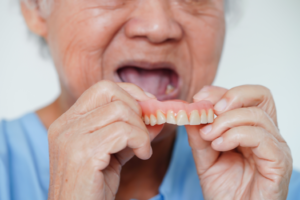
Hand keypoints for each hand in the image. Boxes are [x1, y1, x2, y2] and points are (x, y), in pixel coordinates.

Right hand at [47, 81, 161, 199]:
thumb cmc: (93, 187)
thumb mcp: (114, 152)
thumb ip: (131, 131)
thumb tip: (156, 112)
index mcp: (69, 122)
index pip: (103, 88)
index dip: (131, 93)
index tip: (149, 106)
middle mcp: (65, 125)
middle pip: (110, 91)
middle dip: (137, 107)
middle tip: (145, 129)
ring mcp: (71, 138)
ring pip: (120, 110)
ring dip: (141, 129)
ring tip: (143, 148)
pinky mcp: (83, 153)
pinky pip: (123, 132)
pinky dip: (140, 141)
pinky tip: (142, 156)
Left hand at [186, 85, 292, 199]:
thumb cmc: (224, 190)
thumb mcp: (205, 157)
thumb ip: (199, 134)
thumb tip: (190, 109)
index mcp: (251, 129)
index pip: (245, 96)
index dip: (220, 91)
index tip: (198, 98)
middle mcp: (266, 134)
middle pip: (261, 95)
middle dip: (232, 96)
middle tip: (210, 109)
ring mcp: (275, 147)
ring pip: (257, 115)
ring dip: (226, 121)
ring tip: (209, 137)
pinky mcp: (279, 162)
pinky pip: (262, 138)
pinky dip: (236, 136)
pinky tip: (220, 146)